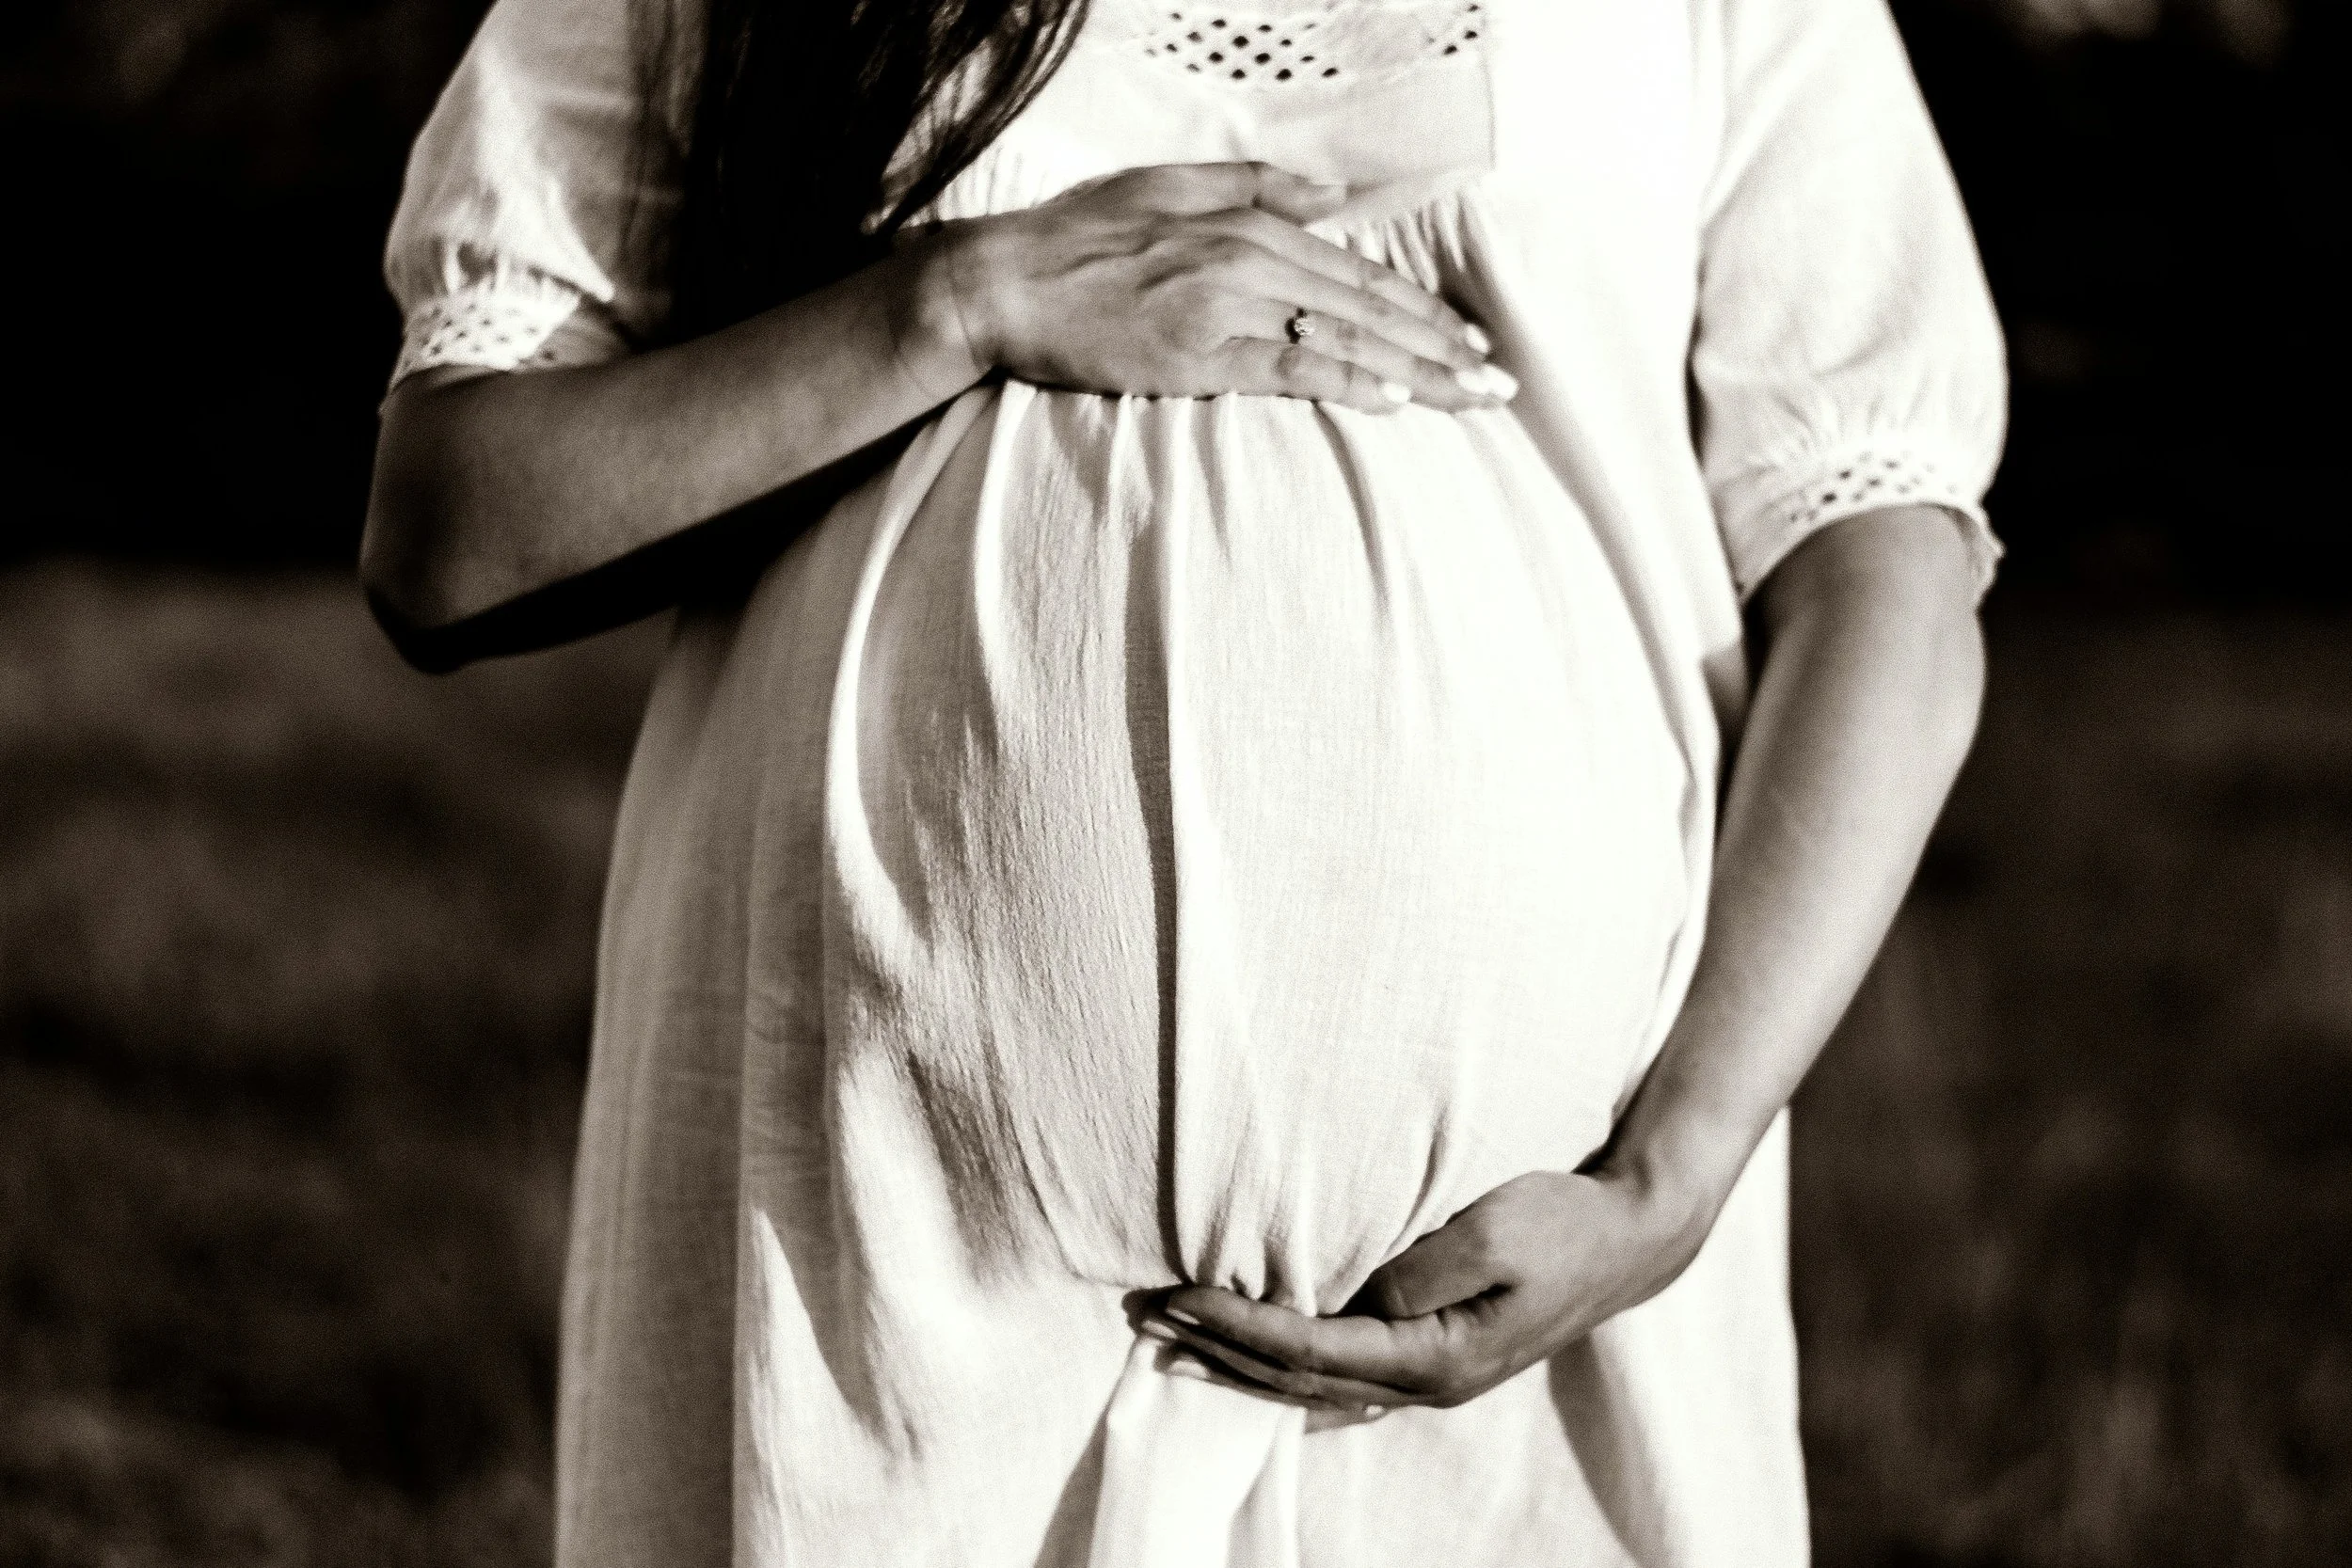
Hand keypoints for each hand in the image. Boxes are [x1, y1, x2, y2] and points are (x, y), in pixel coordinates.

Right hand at [922, 162, 1513, 415]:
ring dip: (1418, 371)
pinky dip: (1349, 380)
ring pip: (1346, 336)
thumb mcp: (1170, 186)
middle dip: (1443, 347)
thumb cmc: (1081, 239)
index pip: (1359, 272)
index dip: (1423, 309)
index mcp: (1249, 223)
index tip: (1469, 340)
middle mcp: (1249, 258)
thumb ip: (1257, 188)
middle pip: (1370, 306)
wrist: (1005, 283)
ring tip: (1471, 399)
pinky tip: (1396, 398)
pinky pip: (1292, 366)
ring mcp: (1227, 305)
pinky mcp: (1199, 353)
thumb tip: (1333, 199)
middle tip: (1498, 382)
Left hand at [1143, 1167, 1717, 1416]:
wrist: (1631, 1237)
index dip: (1239, 1326)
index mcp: (1436, 1357)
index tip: (1180, 1297)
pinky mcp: (1440, 1353)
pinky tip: (1259, 1368)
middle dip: (1223, 1349)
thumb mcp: (1496, 1229)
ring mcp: (1435, 1376)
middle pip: (1301, 1378)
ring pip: (1318, 1384)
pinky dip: (1291, 1367)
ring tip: (1179, 1341)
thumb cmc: (1565, 1221)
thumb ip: (1421, 1269)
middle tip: (1151, 1316)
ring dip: (1246, 1362)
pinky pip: (1346, 1375)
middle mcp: (1428, 1382)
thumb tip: (1364, 1296)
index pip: (1311, 1349)